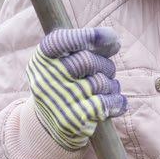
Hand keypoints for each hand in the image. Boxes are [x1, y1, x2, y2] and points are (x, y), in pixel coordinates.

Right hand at [26, 26, 126, 150]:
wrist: (50, 122)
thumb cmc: (65, 81)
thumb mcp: (66, 59)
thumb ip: (88, 46)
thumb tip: (114, 42)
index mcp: (42, 58)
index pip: (62, 41)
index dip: (89, 36)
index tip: (113, 37)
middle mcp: (45, 78)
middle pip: (87, 61)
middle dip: (105, 65)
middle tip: (108, 71)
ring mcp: (58, 100)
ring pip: (100, 83)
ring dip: (111, 84)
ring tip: (107, 88)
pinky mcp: (72, 119)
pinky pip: (105, 103)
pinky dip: (116, 101)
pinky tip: (116, 101)